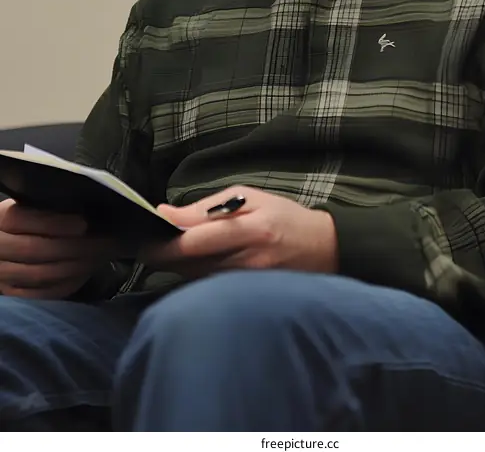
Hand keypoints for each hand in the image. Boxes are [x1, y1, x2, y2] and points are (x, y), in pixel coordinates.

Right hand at [0, 198, 114, 299]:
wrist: (3, 246)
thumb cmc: (22, 221)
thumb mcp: (25, 208)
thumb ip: (44, 209)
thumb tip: (82, 210)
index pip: (23, 220)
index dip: (54, 223)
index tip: (83, 223)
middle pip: (35, 250)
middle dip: (74, 246)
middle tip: (105, 242)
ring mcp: (1, 275)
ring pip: (40, 274)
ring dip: (75, 266)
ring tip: (101, 256)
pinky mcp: (11, 294)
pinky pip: (41, 293)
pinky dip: (67, 283)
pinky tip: (86, 272)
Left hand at [139, 186, 337, 279]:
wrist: (325, 248)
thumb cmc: (284, 217)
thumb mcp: (250, 198)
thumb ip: (208, 207)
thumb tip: (168, 214)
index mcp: (249, 229)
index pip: (196, 240)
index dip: (165, 241)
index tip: (146, 234)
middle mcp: (248, 261)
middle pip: (190, 264)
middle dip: (163, 256)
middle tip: (148, 245)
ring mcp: (248, 284)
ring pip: (196, 279)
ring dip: (177, 267)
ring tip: (169, 252)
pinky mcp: (248, 298)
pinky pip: (209, 288)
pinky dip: (195, 277)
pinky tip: (192, 266)